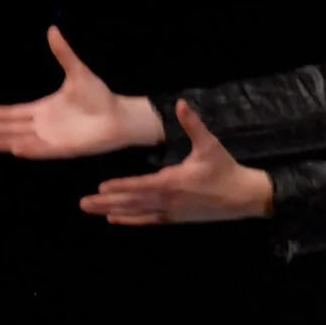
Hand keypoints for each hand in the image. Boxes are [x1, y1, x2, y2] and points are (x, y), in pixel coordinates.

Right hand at [0, 26, 162, 158]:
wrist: (119, 115)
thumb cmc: (99, 96)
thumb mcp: (77, 72)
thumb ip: (63, 53)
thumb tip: (52, 29)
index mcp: (42, 109)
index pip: (11, 112)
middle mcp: (42, 126)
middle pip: (9, 128)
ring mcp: (51, 139)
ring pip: (21, 140)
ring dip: (3, 140)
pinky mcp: (63, 149)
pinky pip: (41, 150)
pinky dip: (28, 149)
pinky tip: (14, 148)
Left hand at [79, 101, 274, 225]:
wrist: (243, 197)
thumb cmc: (225, 169)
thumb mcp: (210, 144)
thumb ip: (192, 124)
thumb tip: (180, 104)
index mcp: (173, 181)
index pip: (141, 185)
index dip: (121, 186)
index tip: (100, 187)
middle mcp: (168, 200)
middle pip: (132, 202)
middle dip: (106, 202)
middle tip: (83, 204)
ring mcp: (171, 212)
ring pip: (136, 212)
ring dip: (113, 211)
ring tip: (91, 210)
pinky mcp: (175, 219)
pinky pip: (148, 220)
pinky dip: (130, 220)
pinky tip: (114, 220)